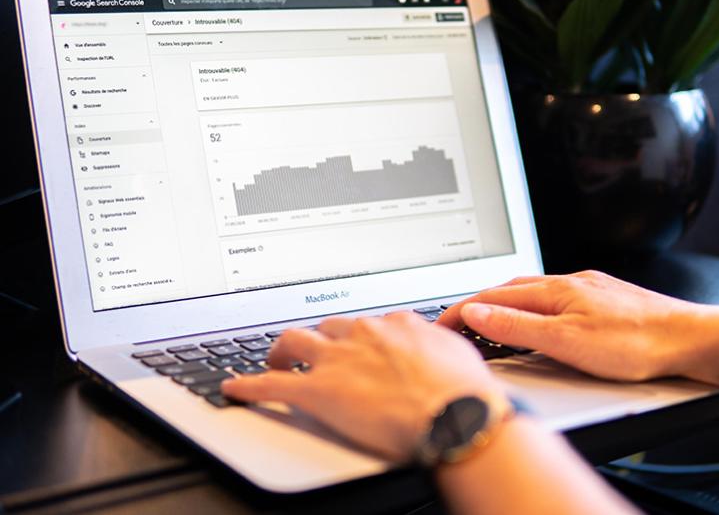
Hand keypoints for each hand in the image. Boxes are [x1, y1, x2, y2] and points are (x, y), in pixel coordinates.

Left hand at [221, 312, 505, 460]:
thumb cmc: (464, 391)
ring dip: (282, 349)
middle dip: (318, 337)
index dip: (358, 336)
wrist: (456, 413)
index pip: (367, 323)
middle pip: (328, 326)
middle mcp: (363, 334)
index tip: (356, 345)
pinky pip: (272, 384)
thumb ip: (439, 346)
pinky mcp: (318, 390)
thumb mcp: (458, 354)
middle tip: (314, 350)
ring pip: (295, 340)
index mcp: (395, 324)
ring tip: (275, 358)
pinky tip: (236, 388)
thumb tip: (442, 349)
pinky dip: (250, 385)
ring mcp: (338, 359)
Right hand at [439, 270, 707, 381]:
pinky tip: (538, 319)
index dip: (461, 310)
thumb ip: (518, 327)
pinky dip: (531, 308)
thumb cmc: (636, 342)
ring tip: (489, 321)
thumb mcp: (567, 342)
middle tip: (457, 323)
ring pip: (531, 292)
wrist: (690, 339)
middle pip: (508, 290)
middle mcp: (567, 283)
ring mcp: (586, 289)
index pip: (492, 297)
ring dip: (503, 305)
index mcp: (553, 291)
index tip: (440, 323)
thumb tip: (476, 314)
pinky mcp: (601, 299)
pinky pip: (553, 297)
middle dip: (478, 304)